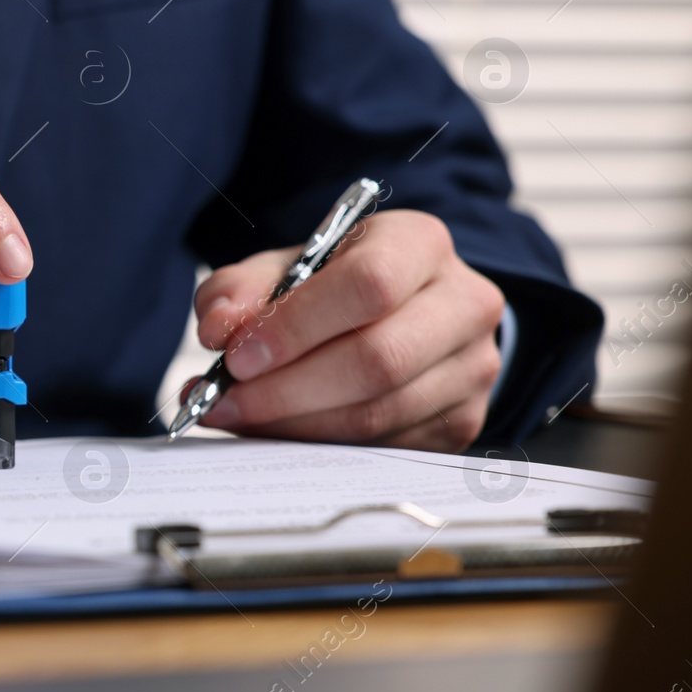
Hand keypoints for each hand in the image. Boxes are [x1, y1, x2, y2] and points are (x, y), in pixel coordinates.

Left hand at [190, 210, 504, 450]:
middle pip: (377, 359)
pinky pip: (384, 448)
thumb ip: (241, 289)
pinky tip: (276, 431)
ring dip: (294, 424)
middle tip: (226, 399)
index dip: (297, 327)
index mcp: (420, 244)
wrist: (402, 312)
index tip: (237, 355)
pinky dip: (319, 445)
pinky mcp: (462, 421)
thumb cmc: (337, 286)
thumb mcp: (287, 267)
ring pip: (378, 413)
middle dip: (286, 388)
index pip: (369, 285)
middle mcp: (463, 303)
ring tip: (237, 416)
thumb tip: (219, 328)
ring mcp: (472, 368)